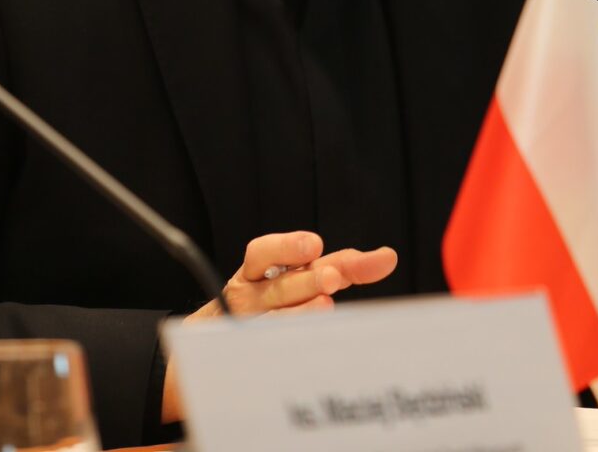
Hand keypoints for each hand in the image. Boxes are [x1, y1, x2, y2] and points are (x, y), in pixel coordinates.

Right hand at [161, 231, 397, 421]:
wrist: (209, 345)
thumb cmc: (271, 302)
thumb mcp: (301, 278)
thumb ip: (343, 266)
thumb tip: (388, 257)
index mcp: (258, 270)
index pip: (266, 252)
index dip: (291, 246)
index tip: (314, 245)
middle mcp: (248, 295)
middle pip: (277, 286)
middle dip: (304, 281)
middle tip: (329, 279)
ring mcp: (245, 326)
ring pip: (270, 318)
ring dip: (298, 312)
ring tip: (324, 307)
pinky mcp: (245, 351)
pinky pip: (264, 347)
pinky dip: (284, 342)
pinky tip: (306, 343)